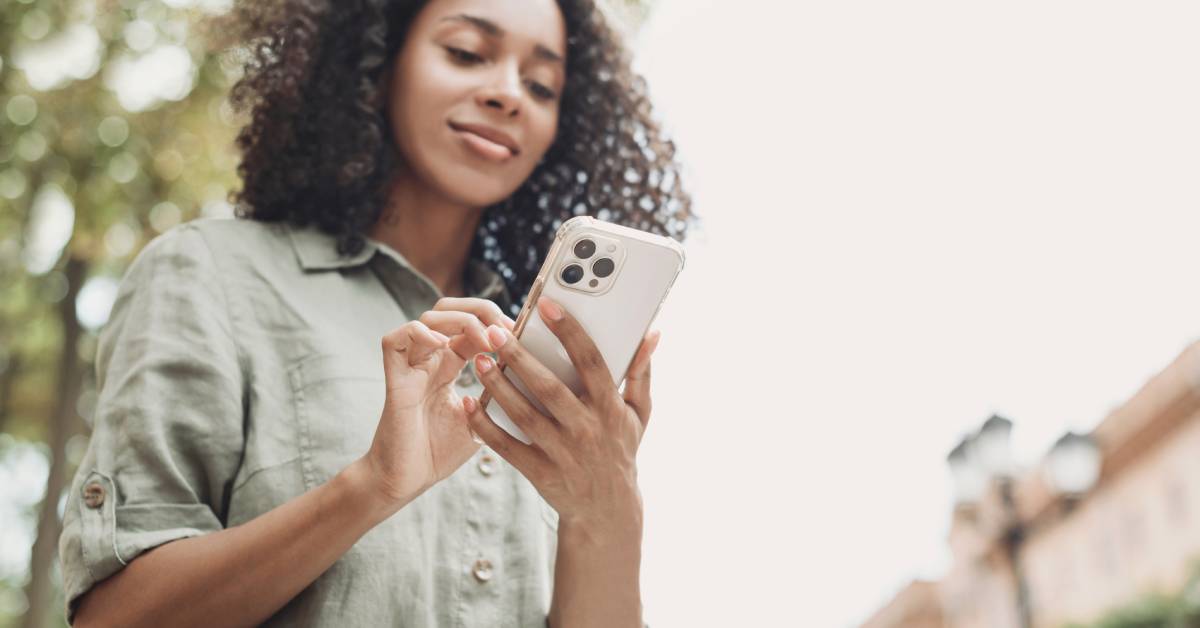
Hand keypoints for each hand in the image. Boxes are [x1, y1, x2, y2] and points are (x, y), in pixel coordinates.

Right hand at [361, 297, 513, 505]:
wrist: (406, 482)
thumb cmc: (440, 452)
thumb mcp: (482, 419)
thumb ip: (498, 395)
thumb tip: (534, 377)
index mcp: (450, 365)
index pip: (472, 324)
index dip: (497, 321)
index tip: (521, 333)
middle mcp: (430, 360)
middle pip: (449, 309)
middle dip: (479, 310)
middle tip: (503, 329)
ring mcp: (411, 367)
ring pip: (428, 318)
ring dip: (460, 321)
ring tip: (484, 340)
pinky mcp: (395, 380)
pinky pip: (395, 340)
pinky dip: (419, 334)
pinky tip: (444, 346)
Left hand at [462, 297, 660, 531]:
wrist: (607, 511)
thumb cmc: (621, 450)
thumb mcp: (639, 413)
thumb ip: (641, 372)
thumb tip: (651, 334)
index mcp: (610, 407)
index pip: (590, 361)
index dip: (569, 331)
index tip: (546, 306)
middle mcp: (587, 429)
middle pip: (549, 386)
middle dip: (520, 356)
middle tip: (495, 331)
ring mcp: (563, 453)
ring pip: (524, 414)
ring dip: (499, 386)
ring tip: (480, 360)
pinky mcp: (540, 473)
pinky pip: (508, 447)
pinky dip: (486, 427)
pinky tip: (470, 404)